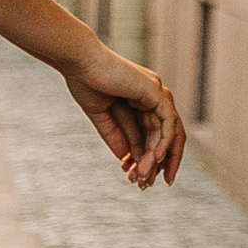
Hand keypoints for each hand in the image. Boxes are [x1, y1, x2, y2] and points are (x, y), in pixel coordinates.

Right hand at [62, 43, 184, 190]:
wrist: (79, 62)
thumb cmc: (86, 83)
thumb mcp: (104, 118)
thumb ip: (118, 137)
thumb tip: (129, 160)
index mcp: (142, 100)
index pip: (153, 134)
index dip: (146, 158)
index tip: (135, 178)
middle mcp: (154, 96)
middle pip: (167, 136)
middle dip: (160, 163)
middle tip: (147, 186)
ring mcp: (157, 92)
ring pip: (168, 133)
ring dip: (156, 158)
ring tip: (143, 177)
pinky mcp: (155, 92)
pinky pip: (167, 123)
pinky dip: (162, 143)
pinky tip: (152, 160)